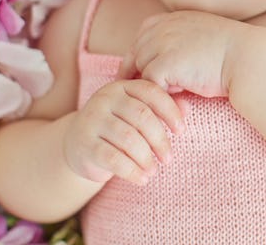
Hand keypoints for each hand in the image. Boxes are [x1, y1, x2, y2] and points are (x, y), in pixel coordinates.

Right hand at [63, 79, 184, 184]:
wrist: (77, 144)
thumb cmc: (117, 127)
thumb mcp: (137, 114)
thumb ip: (161, 108)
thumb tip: (187, 108)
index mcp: (122, 86)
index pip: (151, 92)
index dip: (170, 111)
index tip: (181, 131)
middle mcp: (104, 98)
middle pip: (141, 117)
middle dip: (160, 140)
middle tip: (168, 158)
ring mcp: (92, 120)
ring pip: (128, 139)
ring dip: (146, 158)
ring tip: (154, 170)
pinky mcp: (84, 144)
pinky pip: (113, 158)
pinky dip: (132, 171)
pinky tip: (141, 179)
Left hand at [120, 10, 247, 97]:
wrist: (248, 59)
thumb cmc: (234, 53)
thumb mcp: (204, 36)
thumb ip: (183, 41)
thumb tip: (169, 63)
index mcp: (175, 18)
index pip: (144, 32)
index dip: (143, 52)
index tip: (145, 70)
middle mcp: (164, 27)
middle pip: (137, 52)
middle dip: (141, 71)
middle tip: (150, 91)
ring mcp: (162, 44)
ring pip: (141, 70)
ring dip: (154, 84)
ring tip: (173, 95)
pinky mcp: (164, 64)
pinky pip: (149, 85)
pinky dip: (160, 95)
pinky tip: (179, 99)